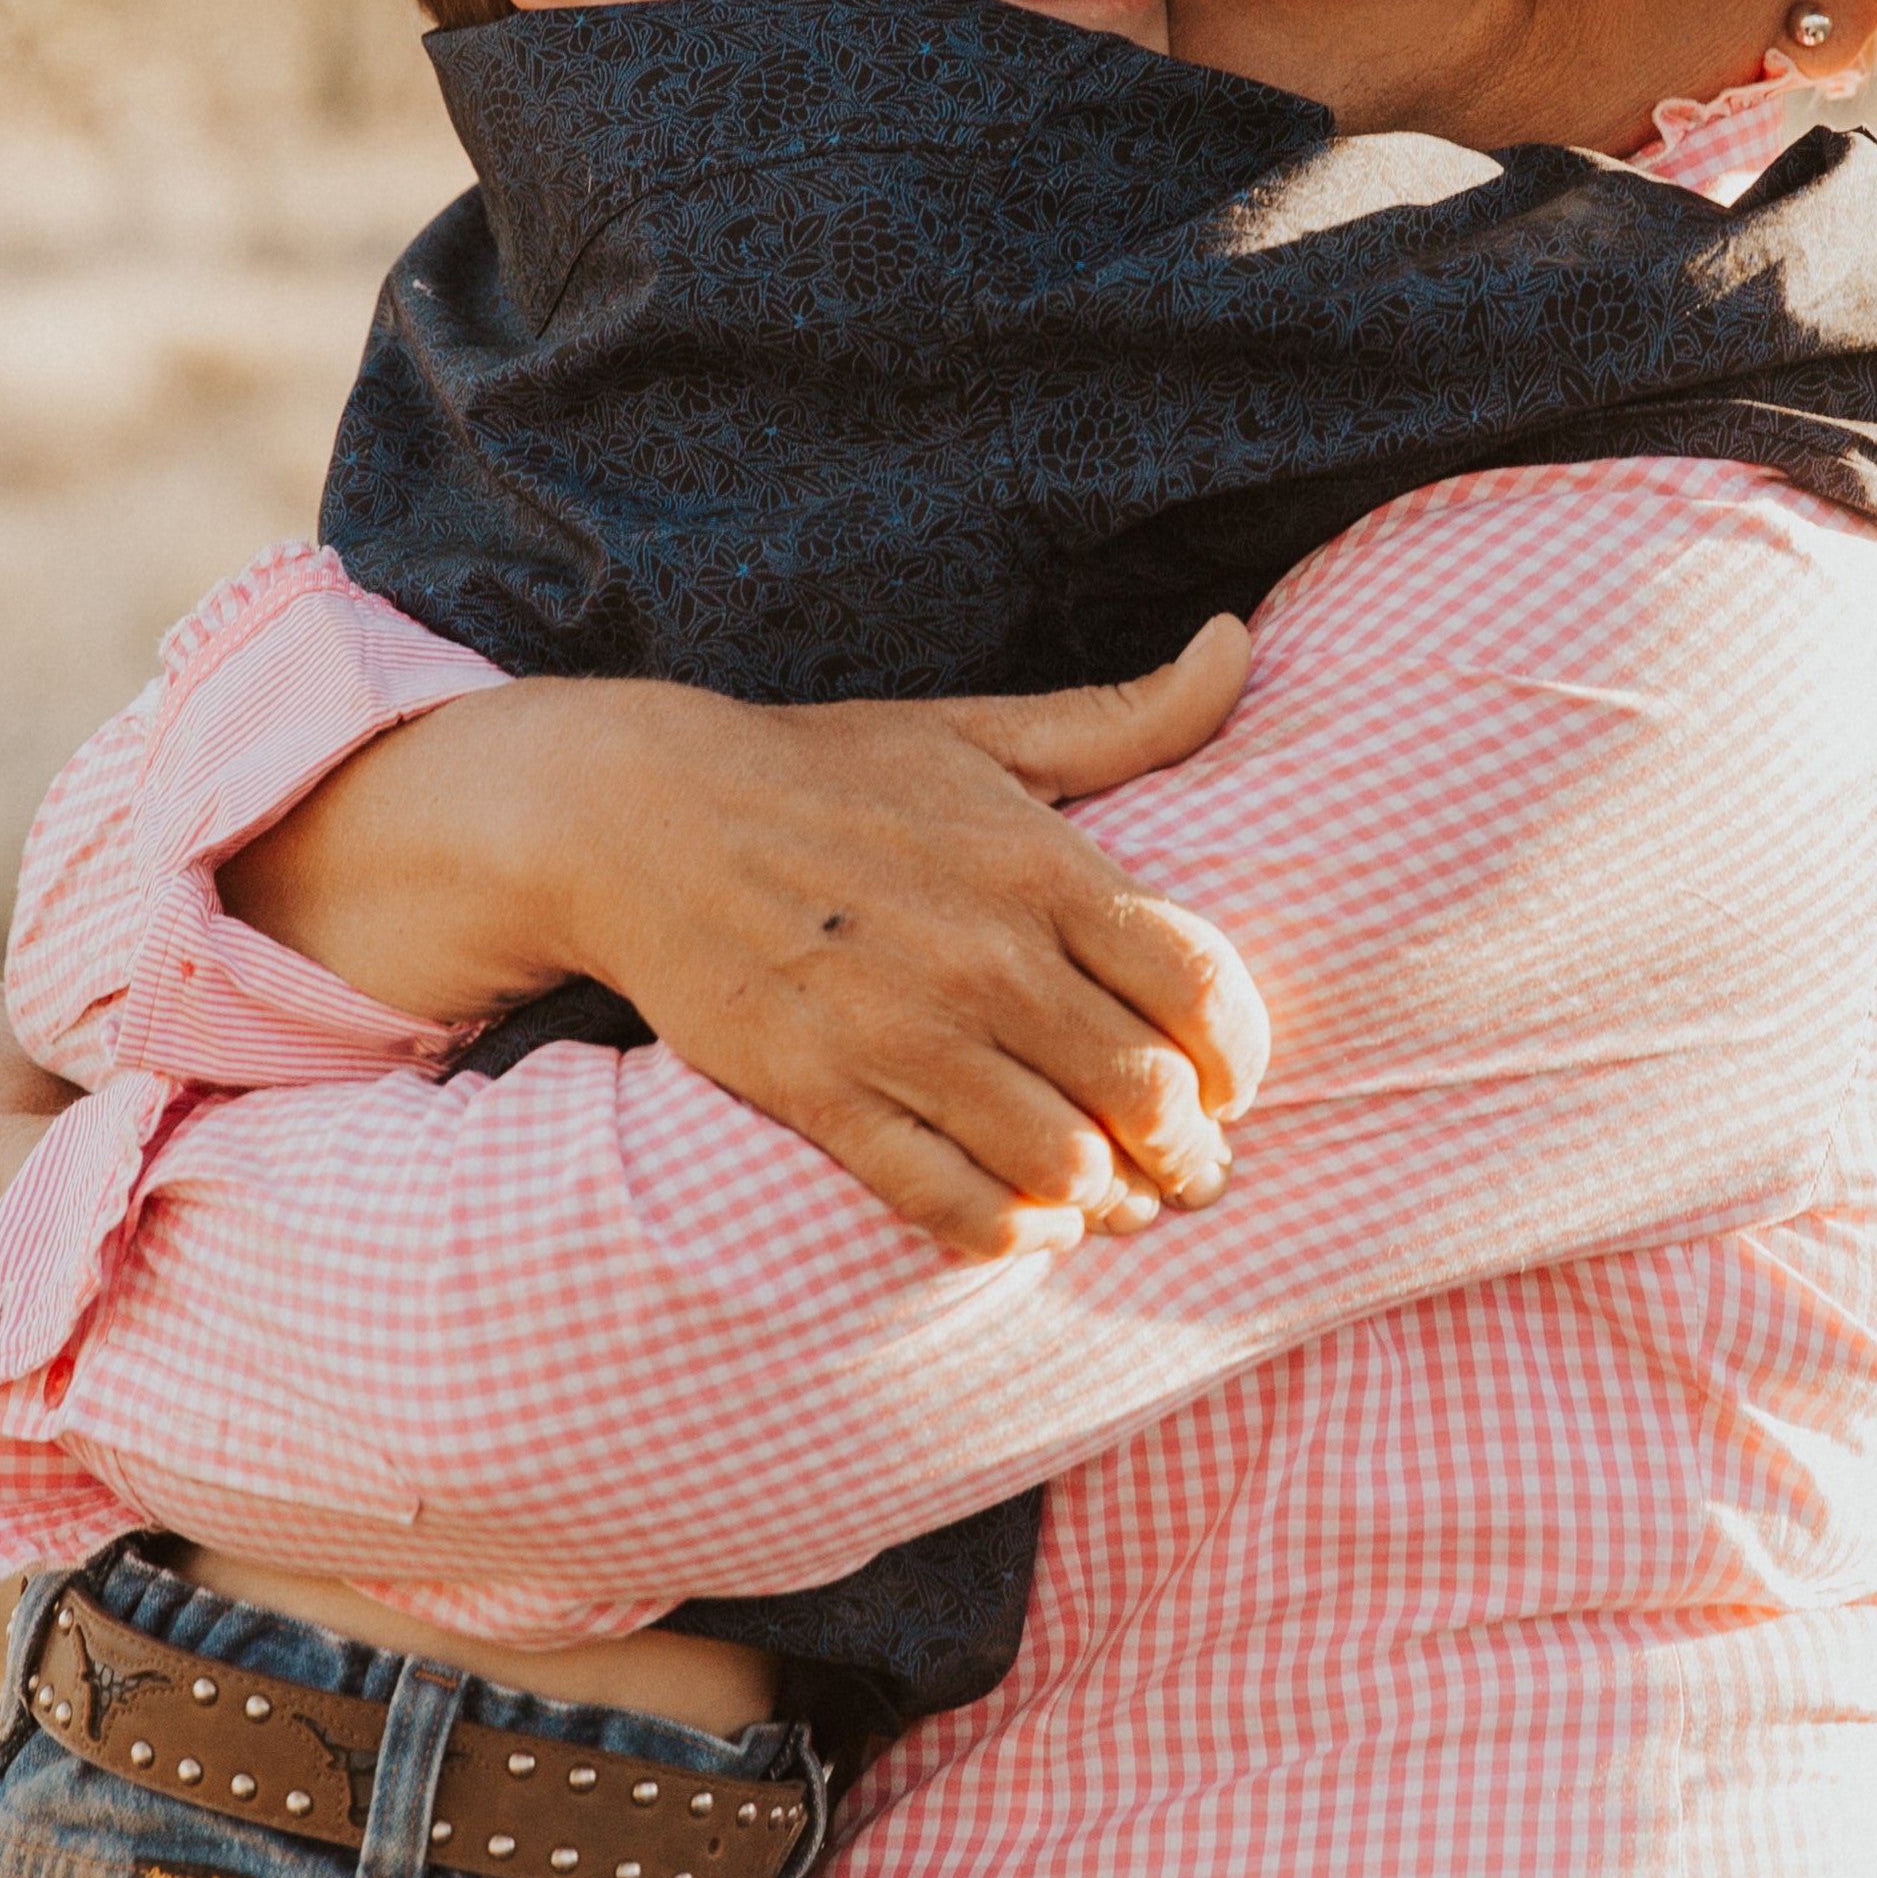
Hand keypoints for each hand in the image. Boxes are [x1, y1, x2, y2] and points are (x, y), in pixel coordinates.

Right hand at [223, 619, 1270, 1263]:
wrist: (636, 813)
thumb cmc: (828, 771)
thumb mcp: (984, 729)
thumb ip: (1127, 714)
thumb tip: (1232, 645)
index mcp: (1040, 864)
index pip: (1201, 988)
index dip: (1240, 1056)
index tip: (1231, 1081)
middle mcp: (984, 955)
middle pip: (1145, 1094)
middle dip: (1189, 1151)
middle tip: (1191, 1170)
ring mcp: (899, 1032)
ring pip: (1058, 1165)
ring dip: (1104, 1200)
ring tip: (1112, 1200)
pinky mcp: (818, 1094)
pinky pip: (946, 1202)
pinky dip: (1005, 1233)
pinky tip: (1022, 1222)